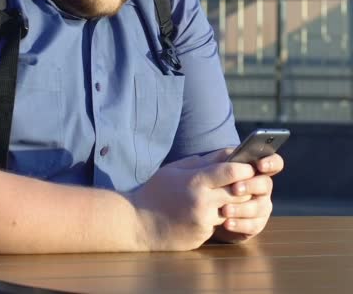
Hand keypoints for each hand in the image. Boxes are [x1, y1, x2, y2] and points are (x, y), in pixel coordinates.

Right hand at [128, 151, 255, 250]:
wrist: (137, 224)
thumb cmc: (155, 193)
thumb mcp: (173, 170)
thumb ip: (201, 162)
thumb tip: (228, 154)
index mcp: (195, 181)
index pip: (231, 171)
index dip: (245, 168)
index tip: (249, 166)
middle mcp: (203, 201)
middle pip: (240, 191)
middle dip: (247, 186)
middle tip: (249, 182)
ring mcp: (204, 220)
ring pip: (234, 209)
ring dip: (236, 203)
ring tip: (232, 196)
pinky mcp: (203, 235)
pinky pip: (221, 223)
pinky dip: (220, 217)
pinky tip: (213, 212)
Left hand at [213, 153, 283, 242]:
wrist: (204, 213)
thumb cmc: (210, 187)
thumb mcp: (212, 173)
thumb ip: (221, 165)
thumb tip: (226, 159)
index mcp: (254, 170)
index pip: (273, 163)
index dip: (271, 162)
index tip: (260, 165)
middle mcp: (261, 187)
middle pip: (266, 184)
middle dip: (251, 185)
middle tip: (235, 188)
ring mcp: (260, 206)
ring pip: (260, 206)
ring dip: (242, 208)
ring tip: (224, 210)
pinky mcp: (255, 224)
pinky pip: (253, 225)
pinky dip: (240, 224)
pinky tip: (226, 223)